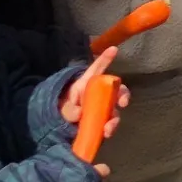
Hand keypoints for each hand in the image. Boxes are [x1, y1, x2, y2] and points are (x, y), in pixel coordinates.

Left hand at [61, 48, 129, 175]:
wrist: (59, 126)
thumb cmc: (62, 108)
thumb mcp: (62, 107)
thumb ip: (69, 109)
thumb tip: (80, 113)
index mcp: (87, 84)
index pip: (97, 69)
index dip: (105, 59)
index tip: (114, 49)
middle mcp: (98, 93)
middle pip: (116, 89)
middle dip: (123, 94)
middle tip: (123, 102)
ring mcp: (101, 107)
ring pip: (115, 108)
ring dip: (115, 117)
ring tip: (108, 128)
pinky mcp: (102, 120)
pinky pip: (110, 122)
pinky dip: (110, 128)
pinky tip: (106, 133)